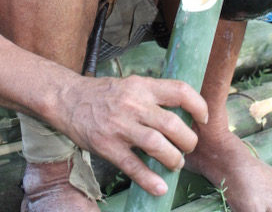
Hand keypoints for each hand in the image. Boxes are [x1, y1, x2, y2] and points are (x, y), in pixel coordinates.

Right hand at [60, 74, 207, 195]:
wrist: (68, 99)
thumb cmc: (103, 93)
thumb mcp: (131, 84)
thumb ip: (153, 95)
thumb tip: (182, 109)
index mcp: (142, 86)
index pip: (179, 91)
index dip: (198, 105)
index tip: (202, 118)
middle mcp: (133, 104)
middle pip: (172, 124)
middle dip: (188, 140)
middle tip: (188, 147)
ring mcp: (120, 126)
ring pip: (157, 146)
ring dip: (173, 159)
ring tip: (175, 163)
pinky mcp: (108, 146)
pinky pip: (133, 166)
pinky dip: (149, 179)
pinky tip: (159, 187)